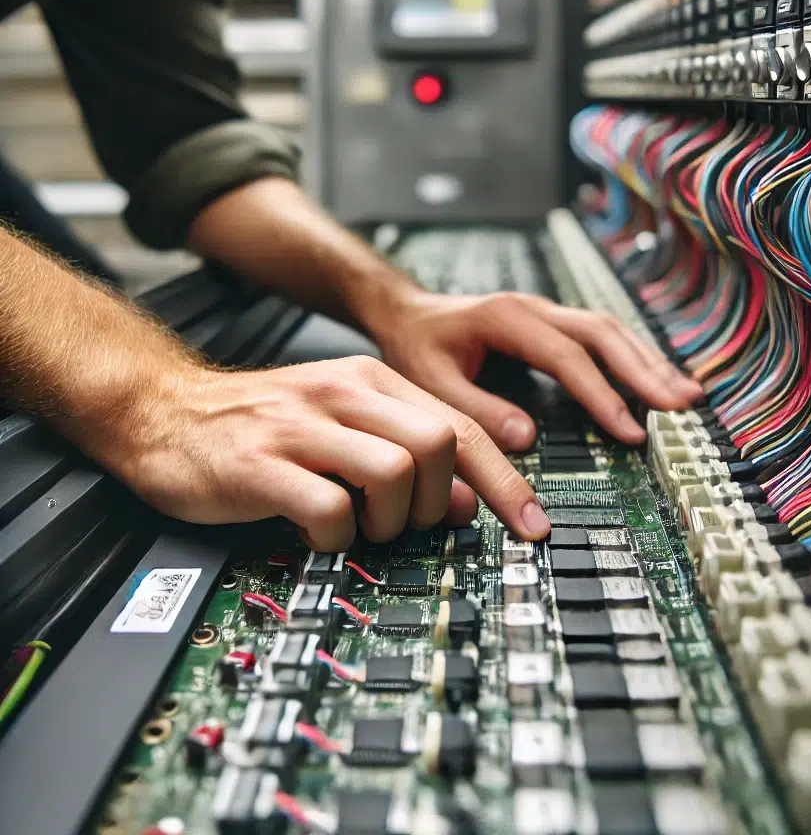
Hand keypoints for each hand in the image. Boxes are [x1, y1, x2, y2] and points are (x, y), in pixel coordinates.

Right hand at [81, 355, 550, 550]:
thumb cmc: (263, 427)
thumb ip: (408, 454)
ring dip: (394, 521)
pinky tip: (320, 534)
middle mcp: (344, 395)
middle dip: (444, 502)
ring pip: (397, 473)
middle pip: (442, 445)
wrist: (166, 410)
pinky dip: (339, 538)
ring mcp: (303, 428)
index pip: (463, 427)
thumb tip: (468, 503)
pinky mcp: (261, 465)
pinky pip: (330, 510)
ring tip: (364, 528)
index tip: (533, 526)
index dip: (507, 482)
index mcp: (372, 383)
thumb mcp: (344, 426)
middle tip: (413, 525)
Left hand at [369, 290, 702, 452]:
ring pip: (611, 330)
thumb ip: (476, 408)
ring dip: (649, 362)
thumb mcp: (431, 382)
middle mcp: (535, 308)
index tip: (631, 430)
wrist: (408, 312)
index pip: (568, 356)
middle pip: (604, 333)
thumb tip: (527, 438)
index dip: (602, 394)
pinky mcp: (554, 323)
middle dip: (645, 371)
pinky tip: (656, 378)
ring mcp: (548, 312)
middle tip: (680, 407)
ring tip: (685, 395)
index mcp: (507, 318)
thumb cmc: (418, 346)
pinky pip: (604, 336)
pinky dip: (635, 357)